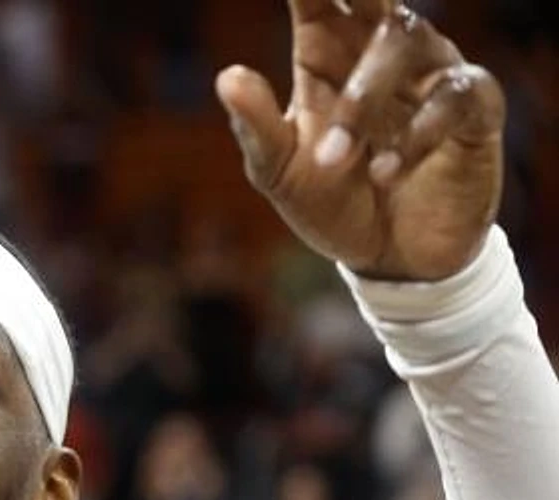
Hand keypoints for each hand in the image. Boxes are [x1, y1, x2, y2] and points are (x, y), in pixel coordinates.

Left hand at [217, 1, 504, 280]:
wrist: (389, 258)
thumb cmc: (331, 201)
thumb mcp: (280, 171)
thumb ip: (255, 125)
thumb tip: (226, 76)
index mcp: (326, 54)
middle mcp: (381, 53)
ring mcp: (431, 75)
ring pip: (406, 41)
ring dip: (364, 97)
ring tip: (334, 159)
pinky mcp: (474, 111)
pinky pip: (455, 96)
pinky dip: (417, 135)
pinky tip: (383, 173)